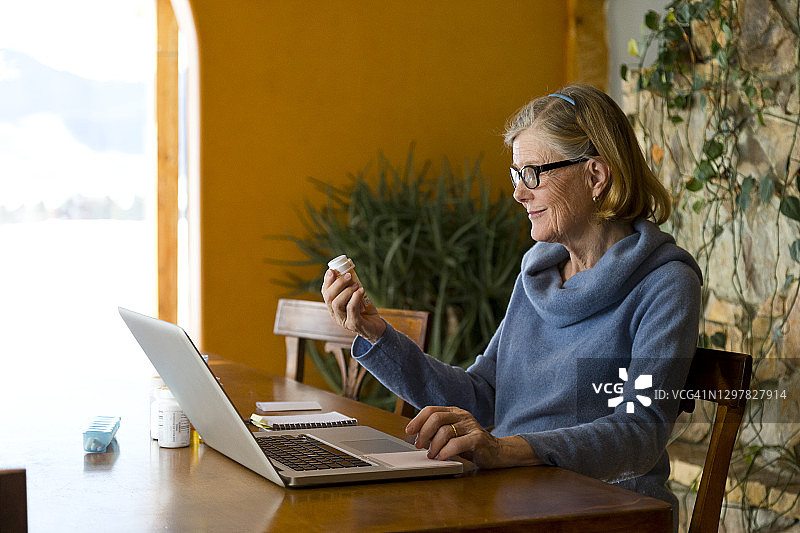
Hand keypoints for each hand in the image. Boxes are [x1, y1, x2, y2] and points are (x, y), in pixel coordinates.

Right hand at [321, 269, 385, 342]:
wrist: (377, 329)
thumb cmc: (365, 312)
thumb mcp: (356, 298)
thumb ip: (351, 287)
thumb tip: (348, 271)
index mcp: (333, 308)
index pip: (325, 293)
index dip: (327, 281)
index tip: (332, 270)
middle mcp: (335, 315)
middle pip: (329, 298)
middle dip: (337, 283)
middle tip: (348, 275)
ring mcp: (344, 321)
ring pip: (337, 304)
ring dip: (346, 291)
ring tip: (356, 285)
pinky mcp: (354, 325)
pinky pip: (351, 310)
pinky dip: (355, 298)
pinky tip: (361, 291)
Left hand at [405, 406, 542, 468]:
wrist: (497, 452)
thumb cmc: (471, 444)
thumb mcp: (453, 434)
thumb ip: (438, 431)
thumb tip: (415, 437)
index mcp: (454, 412)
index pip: (431, 410)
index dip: (417, 420)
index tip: (409, 432)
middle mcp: (462, 416)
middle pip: (436, 418)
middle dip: (423, 433)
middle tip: (419, 445)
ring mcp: (471, 426)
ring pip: (444, 432)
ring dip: (433, 446)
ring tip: (432, 455)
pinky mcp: (478, 439)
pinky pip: (456, 444)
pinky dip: (445, 452)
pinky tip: (442, 457)